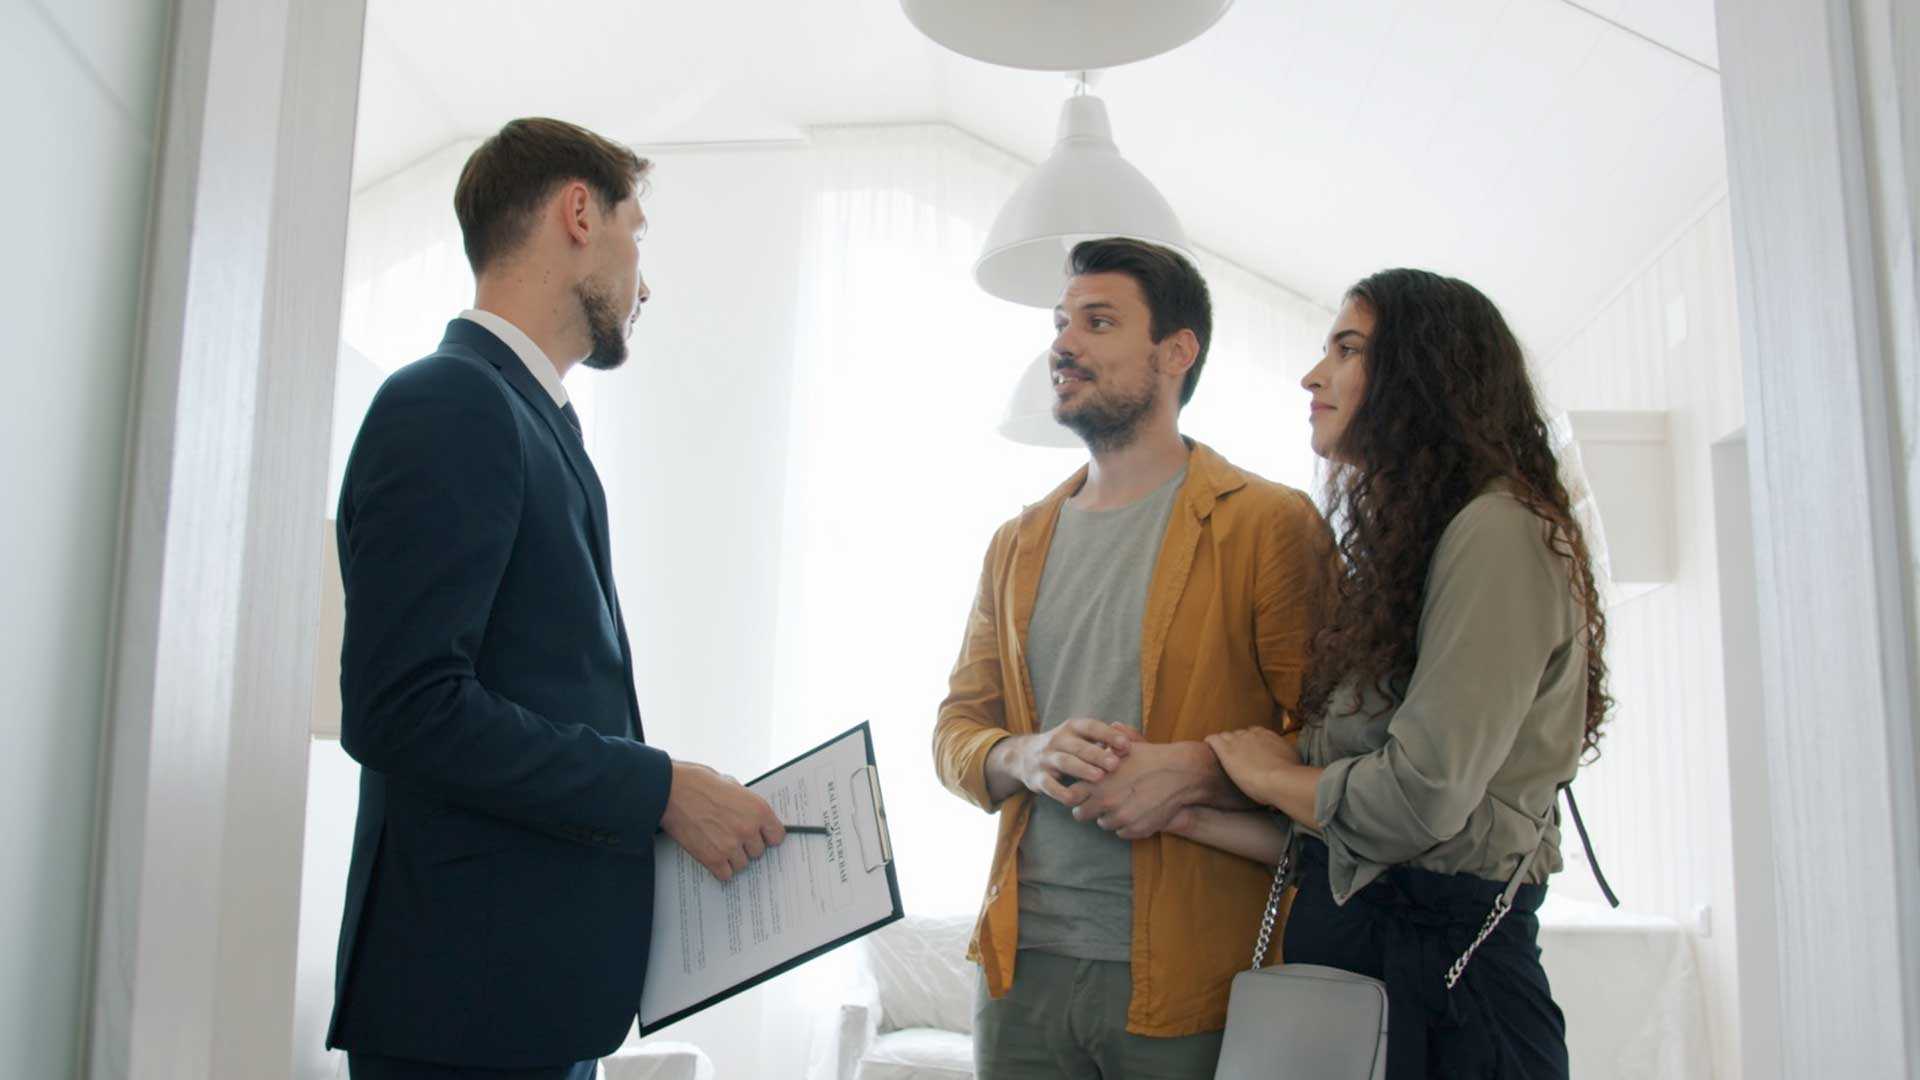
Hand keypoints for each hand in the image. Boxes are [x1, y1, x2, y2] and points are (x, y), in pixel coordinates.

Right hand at [660, 761, 785, 881]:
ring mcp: (730, 846)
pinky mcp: (712, 859)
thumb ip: (746, 804)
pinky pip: (725, 874)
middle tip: (732, 836)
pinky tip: (713, 855)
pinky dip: (720, 868)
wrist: (670, 791)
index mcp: (758, 809)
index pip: (777, 836)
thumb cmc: (698, 783)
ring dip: (733, 857)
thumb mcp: (732, 786)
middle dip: (747, 845)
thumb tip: (751, 816)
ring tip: (719, 843)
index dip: (767, 836)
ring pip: (742, 864)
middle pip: (758, 852)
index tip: (761, 837)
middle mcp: (748, 829)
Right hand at [985, 717, 1132, 804]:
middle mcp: (1057, 740)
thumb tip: (1133, 742)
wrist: (1023, 755)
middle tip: (1115, 764)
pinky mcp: (1037, 778)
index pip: (1091, 727)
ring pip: (1064, 762)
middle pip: (1078, 746)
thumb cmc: (1067, 747)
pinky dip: (1061, 792)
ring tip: (1099, 777)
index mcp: (1072, 727)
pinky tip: (1075, 799)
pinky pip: (1049, 785)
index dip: (1108, 734)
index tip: (1126, 744)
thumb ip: (1106, 739)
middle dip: (1097, 754)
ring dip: (1081, 769)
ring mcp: (1045, 758)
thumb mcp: (1081, 737)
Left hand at [1071, 741, 1220, 839]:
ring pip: (1103, 824)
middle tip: (1098, 801)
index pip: (1071, 795)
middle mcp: (1107, 802)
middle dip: (1088, 808)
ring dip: (1108, 816)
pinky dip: (1125, 824)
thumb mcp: (1124, 747)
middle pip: (1081, 815)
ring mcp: (1122, 818)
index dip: (1076, 793)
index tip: (1082, 791)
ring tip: (1120, 803)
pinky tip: (1134, 810)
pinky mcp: (1137, 829)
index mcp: (1098, 782)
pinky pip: (1122, 832)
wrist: (1180, 773)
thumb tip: (1094, 741)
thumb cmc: (1151, 757)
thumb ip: (1104, 747)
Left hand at [1204, 728, 1300, 805]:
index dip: (1250, 743)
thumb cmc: (1291, 774)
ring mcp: (1237, 741)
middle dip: (1237, 744)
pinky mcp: (1226, 750)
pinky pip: (1212, 739)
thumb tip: (1289, 763)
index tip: (1250, 753)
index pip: (1254, 733)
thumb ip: (1286, 756)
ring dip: (1224, 745)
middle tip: (1238, 758)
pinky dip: (1210, 742)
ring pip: (1225, 736)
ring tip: (1223, 757)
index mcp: (1267, 735)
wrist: (1281, 779)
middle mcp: (1252, 734)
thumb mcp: (1293, 759)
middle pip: (1239, 734)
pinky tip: (1208, 748)